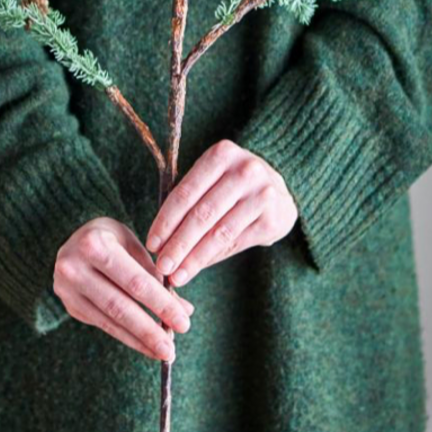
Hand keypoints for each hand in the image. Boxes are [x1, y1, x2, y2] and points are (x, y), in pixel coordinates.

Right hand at [52, 217, 194, 361]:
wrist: (72, 242)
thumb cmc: (111, 239)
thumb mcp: (132, 245)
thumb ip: (156, 276)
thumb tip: (185, 310)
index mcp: (94, 243)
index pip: (135, 281)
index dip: (161, 305)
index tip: (184, 323)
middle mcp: (74, 267)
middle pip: (120, 306)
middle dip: (149, 331)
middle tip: (171, 350)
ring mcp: (68, 289)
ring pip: (110, 320)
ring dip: (139, 340)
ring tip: (162, 352)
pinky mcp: (70, 305)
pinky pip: (103, 325)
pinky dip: (126, 337)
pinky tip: (144, 345)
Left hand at [145, 139, 298, 286]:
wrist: (279, 191)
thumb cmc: (232, 185)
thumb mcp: (212, 178)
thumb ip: (188, 202)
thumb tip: (159, 244)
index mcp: (222, 154)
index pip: (186, 192)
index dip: (165, 221)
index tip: (151, 245)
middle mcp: (245, 171)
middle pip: (202, 214)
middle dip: (178, 244)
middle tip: (162, 267)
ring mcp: (262, 194)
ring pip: (219, 233)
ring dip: (194, 258)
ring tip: (177, 276)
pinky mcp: (273, 219)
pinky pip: (236, 243)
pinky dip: (213, 258)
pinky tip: (198, 268)